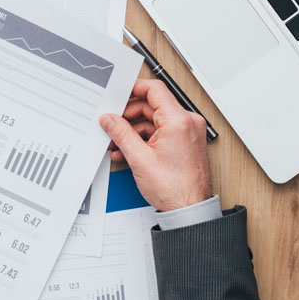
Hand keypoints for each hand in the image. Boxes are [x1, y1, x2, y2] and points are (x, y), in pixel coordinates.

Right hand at [99, 79, 211, 211]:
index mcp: (179, 120)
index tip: (119, 92)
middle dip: (128, 116)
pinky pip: (161, 133)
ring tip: (117, 143)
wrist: (189, 211)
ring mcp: (188, 133)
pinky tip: (129, 151)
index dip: (134, 88)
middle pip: (151, 107)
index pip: (154, 90)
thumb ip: (121, 133)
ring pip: (154, 121)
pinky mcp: (185, 143)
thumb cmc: (175, 189)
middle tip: (112, 124)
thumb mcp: (139, 158)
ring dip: (134, 131)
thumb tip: (109, 119)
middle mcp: (187, 123)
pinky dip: (144, 139)